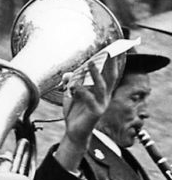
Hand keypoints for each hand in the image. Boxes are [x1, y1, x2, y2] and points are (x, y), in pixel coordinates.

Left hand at [57, 56, 118, 170]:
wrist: (74, 131)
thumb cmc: (75, 112)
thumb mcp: (71, 95)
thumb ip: (70, 83)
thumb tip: (68, 74)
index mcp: (102, 91)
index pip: (109, 74)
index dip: (110, 62)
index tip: (110, 48)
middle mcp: (105, 96)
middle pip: (111, 77)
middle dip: (110, 64)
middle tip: (108, 51)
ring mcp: (102, 104)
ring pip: (102, 86)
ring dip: (96, 74)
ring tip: (91, 63)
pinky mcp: (96, 112)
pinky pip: (90, 99)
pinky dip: (82, 91)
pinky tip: (74, 86)